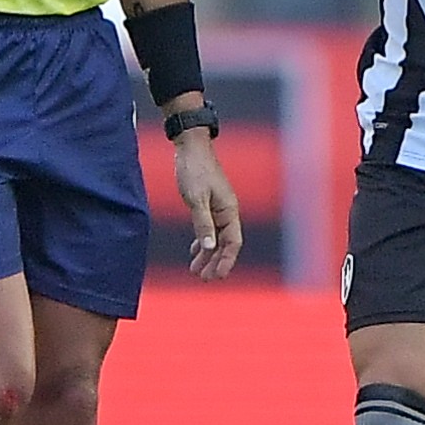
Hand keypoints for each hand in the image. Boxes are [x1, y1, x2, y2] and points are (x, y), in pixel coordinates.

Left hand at [170, 127, 242, 280]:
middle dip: (215, 262)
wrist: (191, 146)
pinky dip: (203, 241)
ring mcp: (218, 208)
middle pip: (225, 244)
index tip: (216, 276)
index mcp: (229, 211)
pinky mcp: (208, 204)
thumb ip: (203, 223)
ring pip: (216, 238)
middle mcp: (227, 212)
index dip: (226, 261)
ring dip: (207, 255)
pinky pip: (209, 228)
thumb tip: (209, 247)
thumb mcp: (196, 198)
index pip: (233, 243)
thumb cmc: (194, 170)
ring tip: (195, 271)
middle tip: (203, 278)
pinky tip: (195, 251)